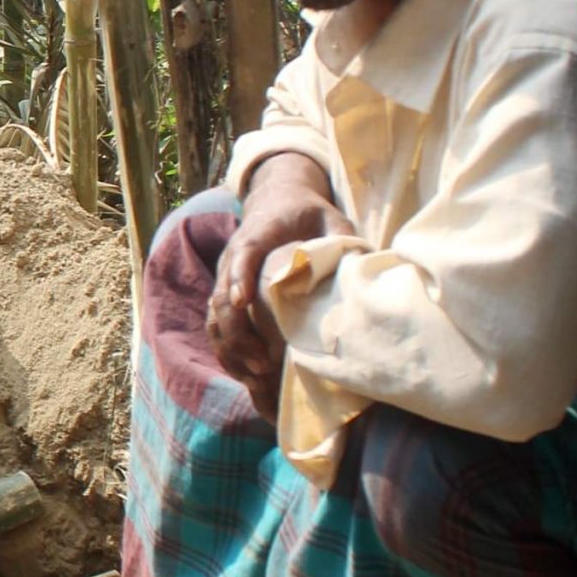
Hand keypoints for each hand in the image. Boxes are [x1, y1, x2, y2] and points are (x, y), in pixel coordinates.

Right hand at [207, 155, 353, 417]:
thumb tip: (362, 263)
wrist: (276, 201)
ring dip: (231, 348)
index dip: (239, 278)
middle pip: (220, 297)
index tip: (243, 302)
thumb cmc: (306, 213)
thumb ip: (341, 236)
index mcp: (256, 236)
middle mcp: (232, 259)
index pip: (242, 256)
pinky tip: (249, 374)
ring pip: (214, 317)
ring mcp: (225, 278)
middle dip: (238, 332)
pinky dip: (228, 351)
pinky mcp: (225, 294)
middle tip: (264, 362)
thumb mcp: (329, 217)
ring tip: (258, 375)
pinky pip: (216, 326)